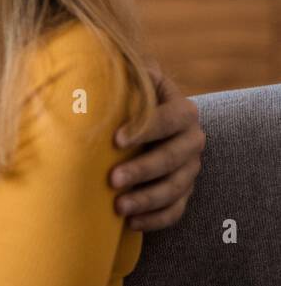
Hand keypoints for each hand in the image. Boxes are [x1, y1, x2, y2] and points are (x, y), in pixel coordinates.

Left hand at [110, 65, 203, 230]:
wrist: (138, 123)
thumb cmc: (126, 99)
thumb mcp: (128, 82)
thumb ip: (120, 75)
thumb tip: (93, 63)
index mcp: (182, 110)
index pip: (171, 118)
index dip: (146, 128)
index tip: (115, 139)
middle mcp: (192, 139)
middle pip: (174, 157)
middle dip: (143, 169)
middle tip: (112, 179)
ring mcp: (190, 168)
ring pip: (176, 188)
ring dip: (147, 199)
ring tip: (118, 207)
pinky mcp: (183, 191)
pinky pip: (176, 211)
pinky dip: (155, 219)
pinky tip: (131, 223)